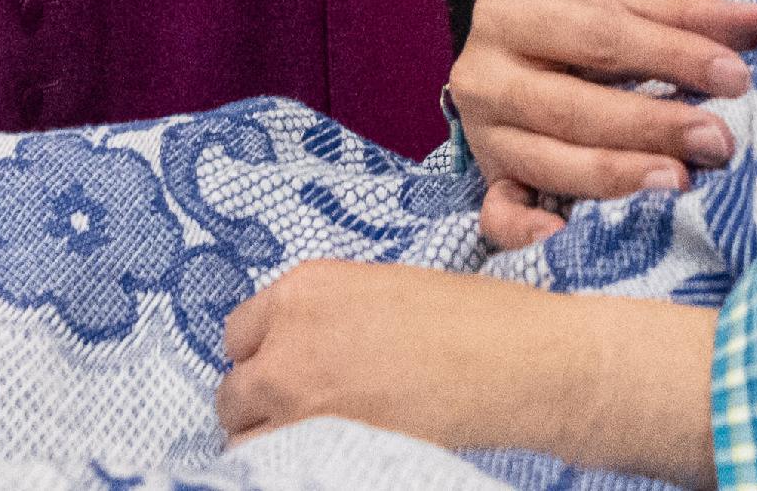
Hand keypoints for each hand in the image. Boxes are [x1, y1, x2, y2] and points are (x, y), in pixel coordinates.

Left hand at [219, 262, 717, 486]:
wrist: (520, 360)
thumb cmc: (473, 320)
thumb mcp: (385, 291)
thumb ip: (330, 317)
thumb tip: (307, 350)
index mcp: (305, 287)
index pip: (242, 333)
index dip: (266, 358)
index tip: (287, 376)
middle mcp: (287, 337)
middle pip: (236, 388)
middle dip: (260, 404)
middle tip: (298, 417)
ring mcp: (300, 396)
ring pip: (245, 435)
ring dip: (269, 440)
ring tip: (310, 445)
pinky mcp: (321, 441)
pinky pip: (274, 466)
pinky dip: (286, 468)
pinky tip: (323, 461)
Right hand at [448, 0, 756, 247]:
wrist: (508, 64)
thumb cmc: (570, 35)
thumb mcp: (617, 10)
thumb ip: (683, 16)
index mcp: (512, 13)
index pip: (601, 35)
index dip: (672, 55)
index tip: (736, 76)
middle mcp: (484, 75)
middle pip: (573, 106)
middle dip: (652, 125)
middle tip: (718, 141)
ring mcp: (483, 136)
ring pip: (548, 162)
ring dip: (617, 175)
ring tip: (679, 182)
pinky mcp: (487, 185)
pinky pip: (500, 217)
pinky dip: (528, 230)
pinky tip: (566, 237)